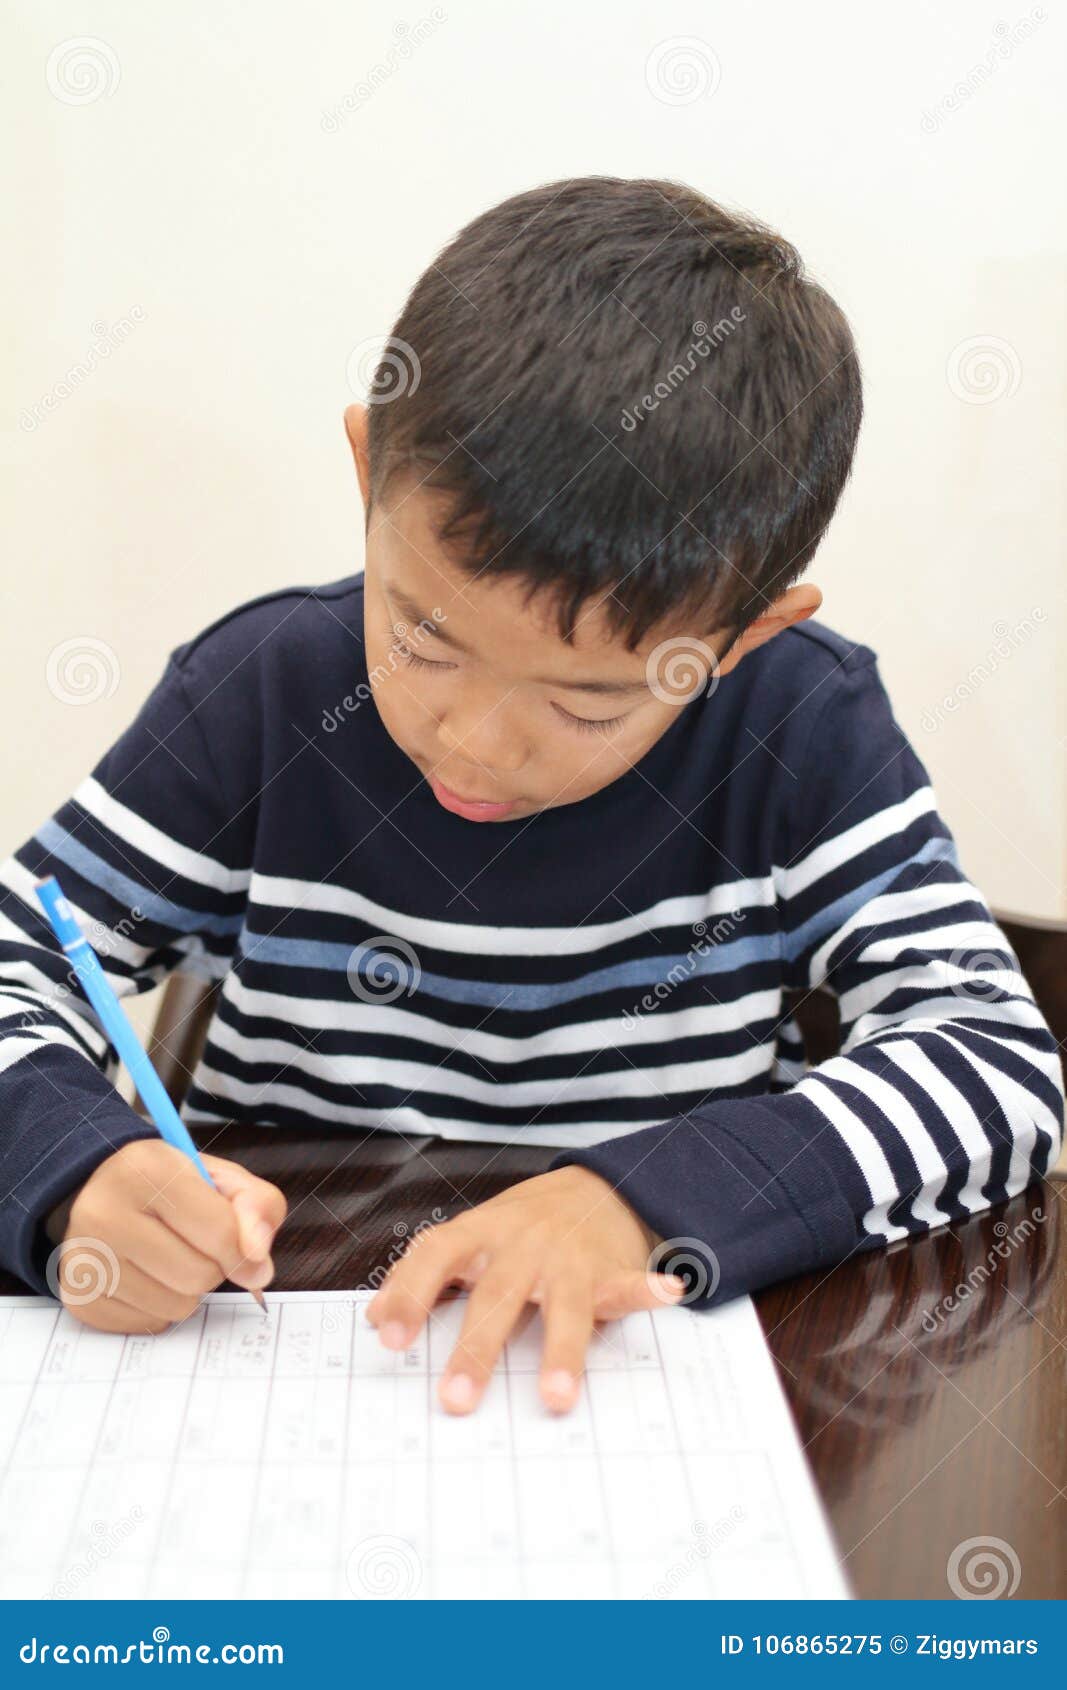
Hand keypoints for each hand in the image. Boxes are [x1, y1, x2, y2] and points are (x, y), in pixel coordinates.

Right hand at [45, 1141, 286, 1332]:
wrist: (103, 1190)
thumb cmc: (171, 1185)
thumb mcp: (221, 1178)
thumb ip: (257, 1209)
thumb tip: (258, 1266)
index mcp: (146, 1169)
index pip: (220, 1233)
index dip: (244, 1248)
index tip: (246, 1251)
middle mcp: (103, 1212)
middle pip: (199, 1276)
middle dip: (213, 1266)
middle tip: (196, 1244)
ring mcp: (84, 1258)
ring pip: (176, 1307)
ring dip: (187, 1290)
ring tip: (169, 1256)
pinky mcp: (78, 1297)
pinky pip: (149, 1325)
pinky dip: (159, 1307)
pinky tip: (146, 1274)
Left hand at [366, 1166, 684, 1415]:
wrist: (594, 1186)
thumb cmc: (520, 1227)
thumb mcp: (471, 1236)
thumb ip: (424, 1274)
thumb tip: (374, 1320)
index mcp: (481, 1233)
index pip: (437, 1255)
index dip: (410, 1293)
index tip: (388, 1339)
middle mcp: (522, 1244)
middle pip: (497, 1296)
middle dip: (476, 1349)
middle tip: (456, 1400)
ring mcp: (568, 1258)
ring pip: (564, 1306)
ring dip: (562, 1350)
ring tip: (557, 1395)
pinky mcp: (608, 1270)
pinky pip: (627, 1283)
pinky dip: (647, 1289)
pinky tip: (667, 1293)